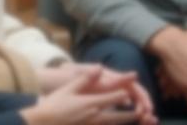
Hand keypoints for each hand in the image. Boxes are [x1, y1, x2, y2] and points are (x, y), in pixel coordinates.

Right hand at [21, 67, 148, 124]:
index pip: (114, 97)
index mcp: (91, 104)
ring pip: (113, 124)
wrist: (41, 123)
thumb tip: (99, 68)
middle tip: (145, 112)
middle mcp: (94, 116)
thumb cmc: (53, 105)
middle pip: (119, 116)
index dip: (126, 91)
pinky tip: (116, 122)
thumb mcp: (68, 90)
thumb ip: (85, 79)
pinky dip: (112, 124)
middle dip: (133, 114)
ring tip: (137, 119)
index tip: (136, 86)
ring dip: (126, 121)